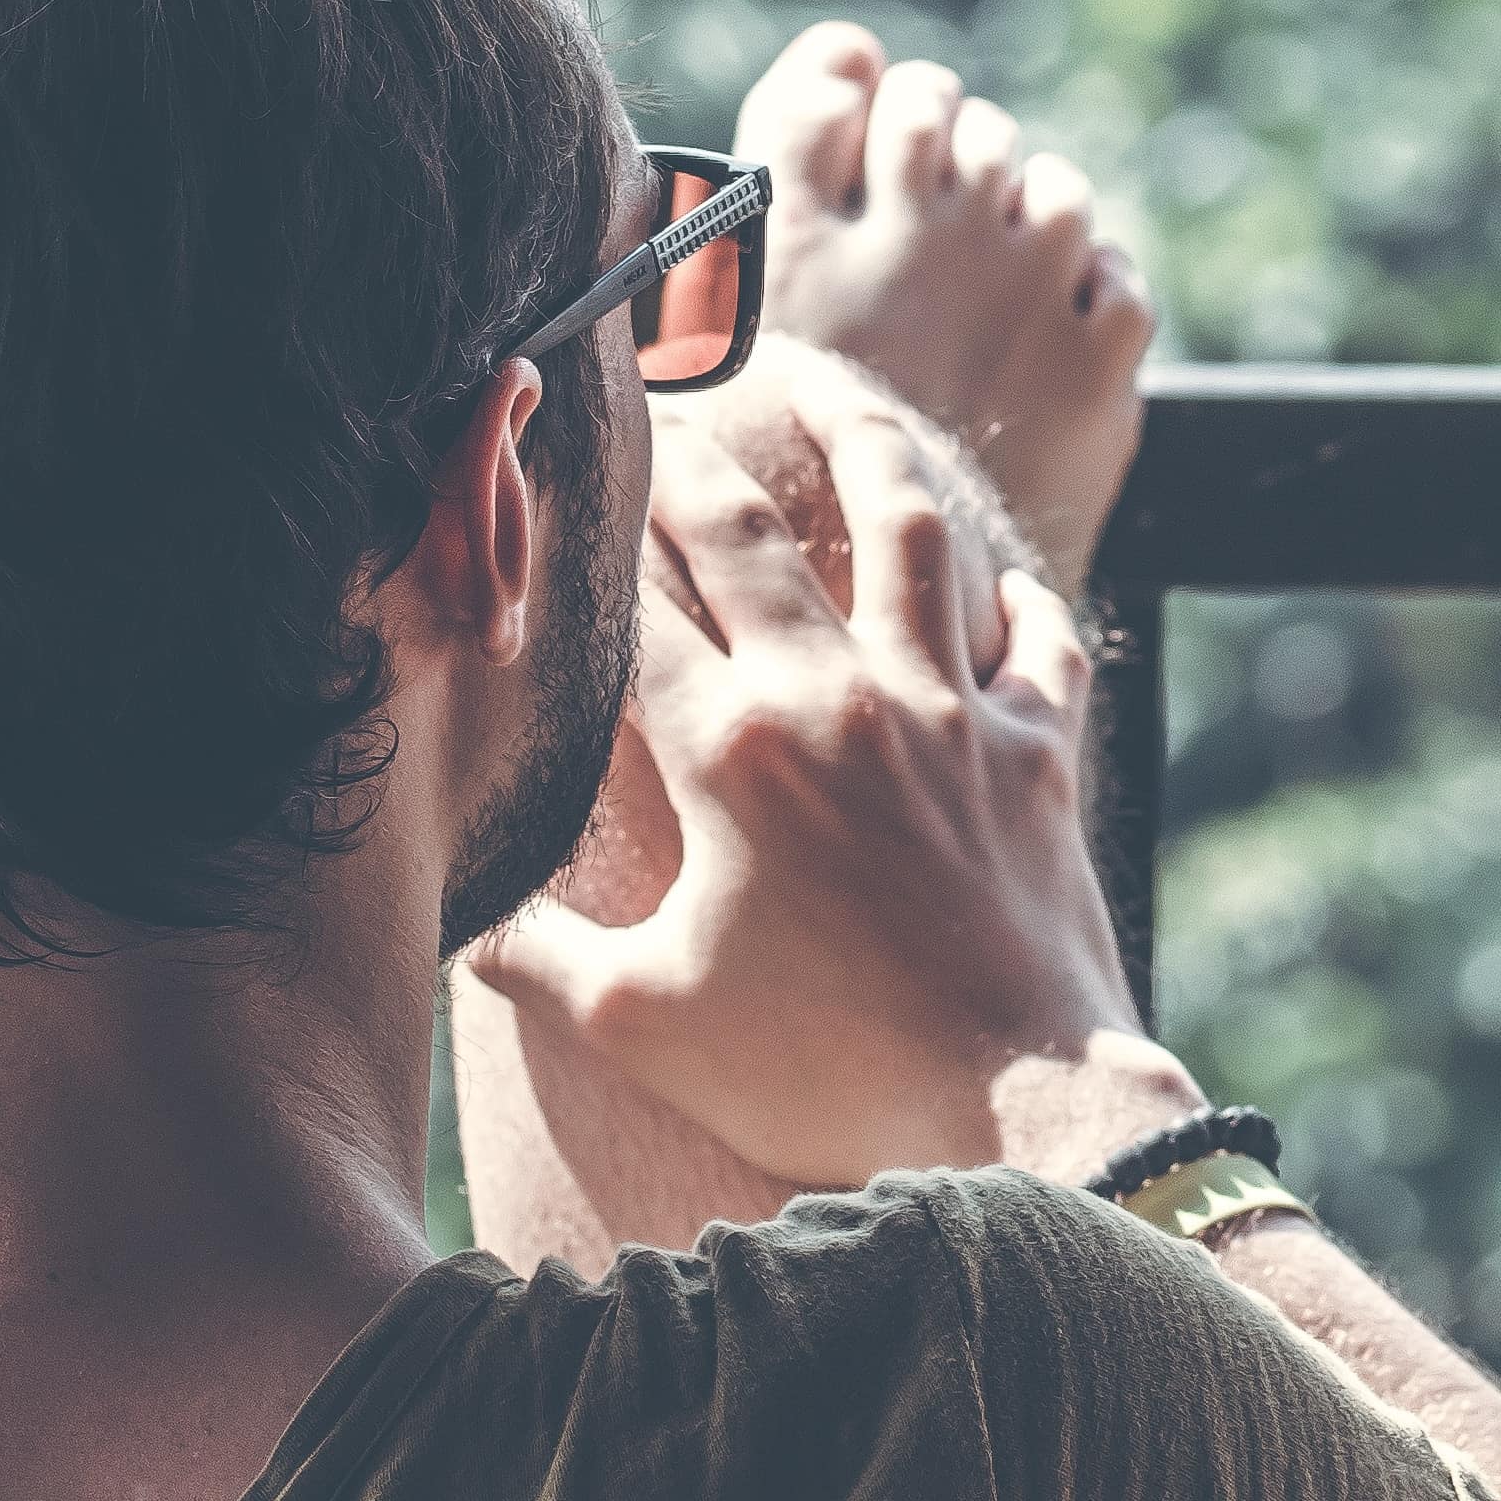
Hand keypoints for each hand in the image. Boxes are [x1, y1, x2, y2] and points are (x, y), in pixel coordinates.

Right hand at [474, 399, 1183, 1192]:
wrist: (1015, 1106)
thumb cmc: (818, 1073)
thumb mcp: (639, 1024)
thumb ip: (536, 958)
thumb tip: (461, 920)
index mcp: (728, 753)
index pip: (635, 607)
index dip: (587, 537)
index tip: (554, 480)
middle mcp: (837, 698)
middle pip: (745, 532)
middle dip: (686, 456)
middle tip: (656, 401)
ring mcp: (950, 712)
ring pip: (905, 531)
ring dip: (864, 445)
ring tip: (831, 394)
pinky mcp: (1039, 751)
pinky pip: (1037, 641)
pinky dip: (1019, 602)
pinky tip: (1002, 583)